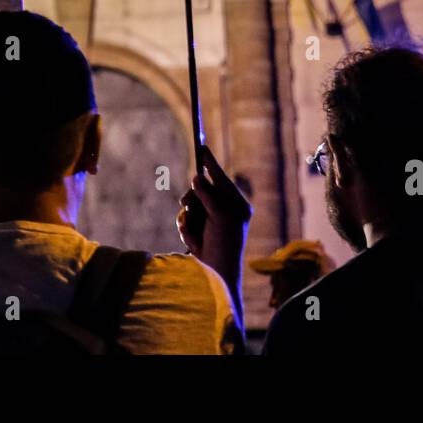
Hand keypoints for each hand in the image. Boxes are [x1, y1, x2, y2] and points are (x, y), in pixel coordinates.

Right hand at [176, 146, 251, 304]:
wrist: (217, 275)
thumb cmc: (225, 244)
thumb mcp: (220, 215)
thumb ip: (208, 194)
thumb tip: (196, 177)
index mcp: (238, 205)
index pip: (222, 179)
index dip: (211, 164)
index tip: (202, 148)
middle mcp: (225, 211)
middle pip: (201, 190)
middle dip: (193, 198)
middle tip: (187, 202)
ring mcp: (211, 221)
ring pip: (189, 205)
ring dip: (189, 218)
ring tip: (195, 231)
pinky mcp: (199, 231)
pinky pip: (184, 220)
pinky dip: (186, 229)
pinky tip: (195, 242)